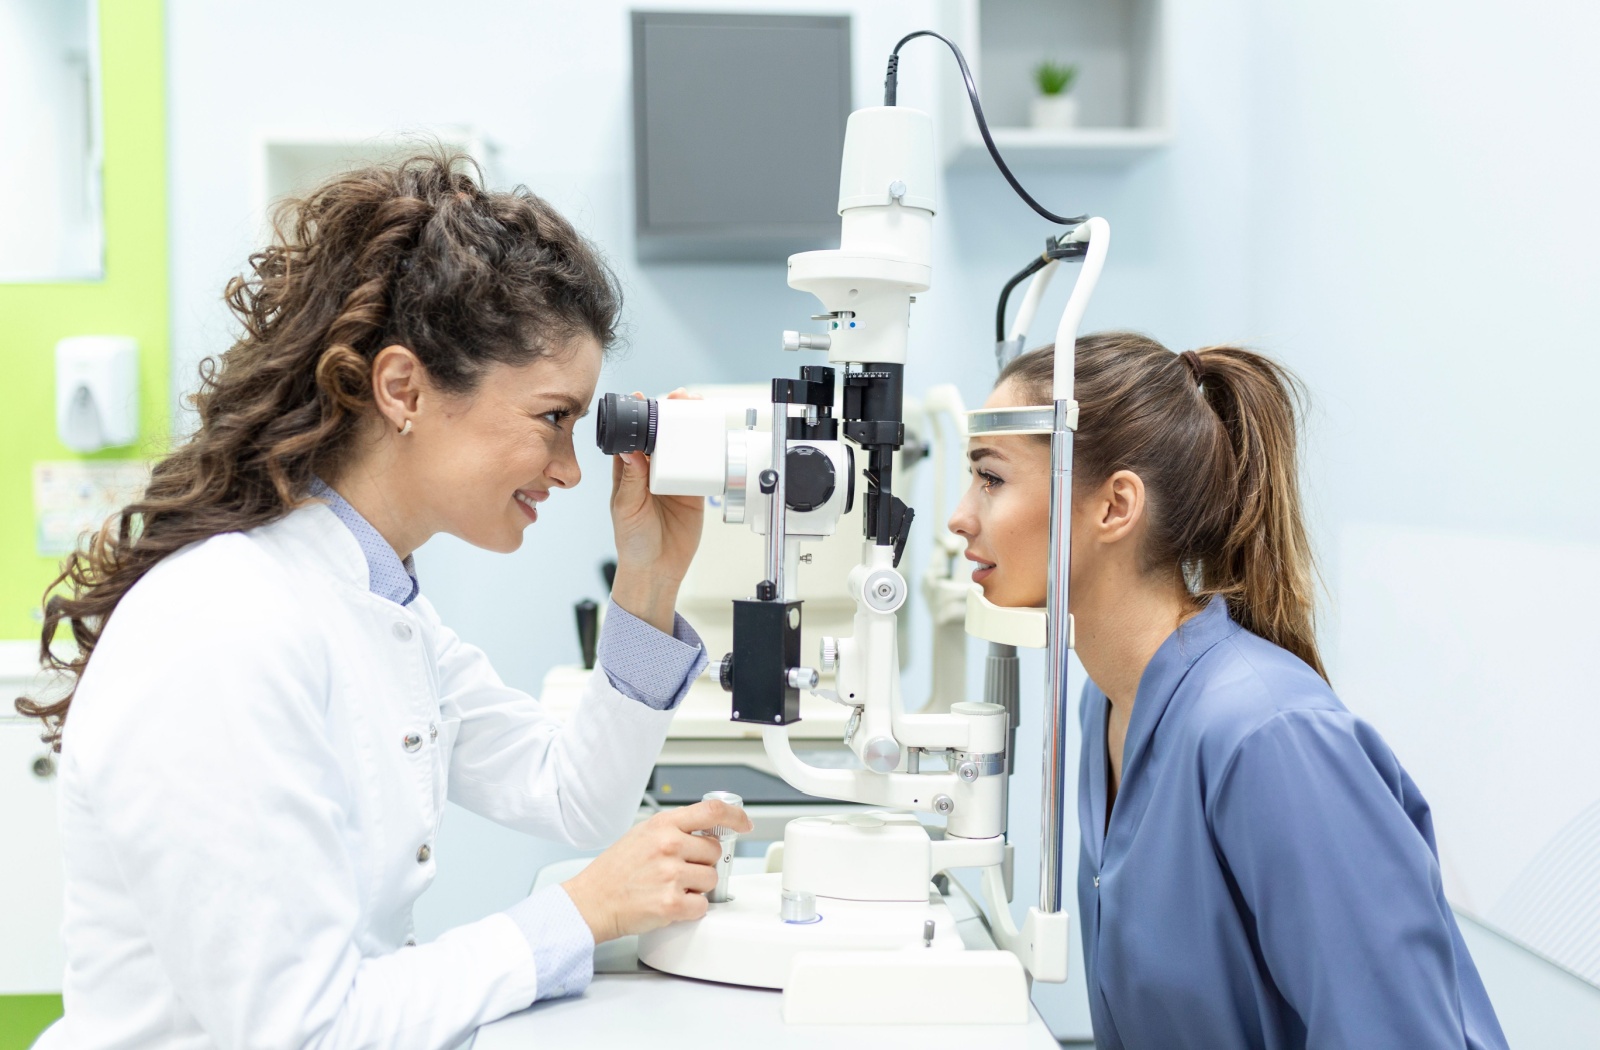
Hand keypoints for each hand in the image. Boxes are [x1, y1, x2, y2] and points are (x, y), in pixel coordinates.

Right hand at [561, 799, 753, 942]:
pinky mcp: (671, 904)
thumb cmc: (615, 871)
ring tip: (668, 887)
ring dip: (696, 888)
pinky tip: (668, 904)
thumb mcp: (642, 834)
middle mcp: (668, 846)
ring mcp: (670, 875)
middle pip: (715, 852)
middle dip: (703, 863)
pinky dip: (690, 910)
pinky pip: (701, 906)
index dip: (735, 816)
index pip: (712, 811)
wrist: (591, 902)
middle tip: (678, 871)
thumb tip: (708, 830)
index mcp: (663, 825)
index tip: (744, 824)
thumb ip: (675, 830)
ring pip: (711, 880)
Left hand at [610, 389, 704, 631]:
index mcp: (629, 470)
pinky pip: (701, 468)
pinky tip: (711, 439)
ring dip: (689, 428)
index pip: (633, 436)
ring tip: (697, 409)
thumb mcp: (627, 508)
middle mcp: (651, 471)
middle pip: (662, 434)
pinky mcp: (693, 492)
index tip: (642, 397)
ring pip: (683, 446)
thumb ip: (630, 480)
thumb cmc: (633, 542)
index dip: (638, 414)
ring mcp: (673, 480)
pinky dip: (707, 453)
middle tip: (679, 398)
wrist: (657, 569)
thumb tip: (629, 451)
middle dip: (670, 413)